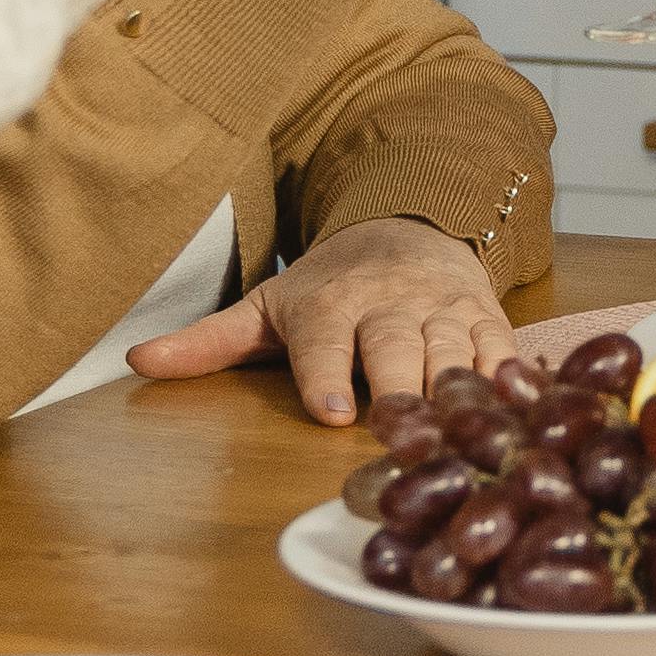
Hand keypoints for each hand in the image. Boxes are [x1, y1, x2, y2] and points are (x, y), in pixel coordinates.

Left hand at [122, 213, 510, 426]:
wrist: (407, 226)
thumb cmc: (328, 285)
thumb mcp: (266, 307)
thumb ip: (208, 341)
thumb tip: (135, 360)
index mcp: (329, 306)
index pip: (325, 344)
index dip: (326, 376)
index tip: (329, 410)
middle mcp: (388, 304)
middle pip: (396, 347)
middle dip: (400, 383)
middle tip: (402, 425)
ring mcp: (441, 309)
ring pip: (454, 350)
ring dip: (459, 388)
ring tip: (463, 428)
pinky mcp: (486, 315)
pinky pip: (502, 348)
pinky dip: (512, 376)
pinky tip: (519, 406)